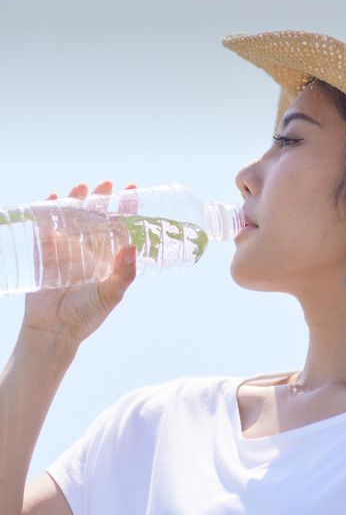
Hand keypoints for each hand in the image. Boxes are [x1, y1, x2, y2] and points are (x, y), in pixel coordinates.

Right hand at [21, 181, 139, 347]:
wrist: (54, 331)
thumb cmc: (86, 315)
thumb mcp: (110, 295)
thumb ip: (123, 274)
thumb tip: (131, 246)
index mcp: (108, 258)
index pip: (119, 228)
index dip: (126, 210)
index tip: (133, 190)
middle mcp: (89, 251)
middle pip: (96, 218)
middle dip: (102, 200)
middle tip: (108, 183)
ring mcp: (66, 251)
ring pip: (72, 219)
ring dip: (76, 202)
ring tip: (82, 187)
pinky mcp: (45, 254)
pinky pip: (45, 228)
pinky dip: (47, 212)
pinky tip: (52, 199)